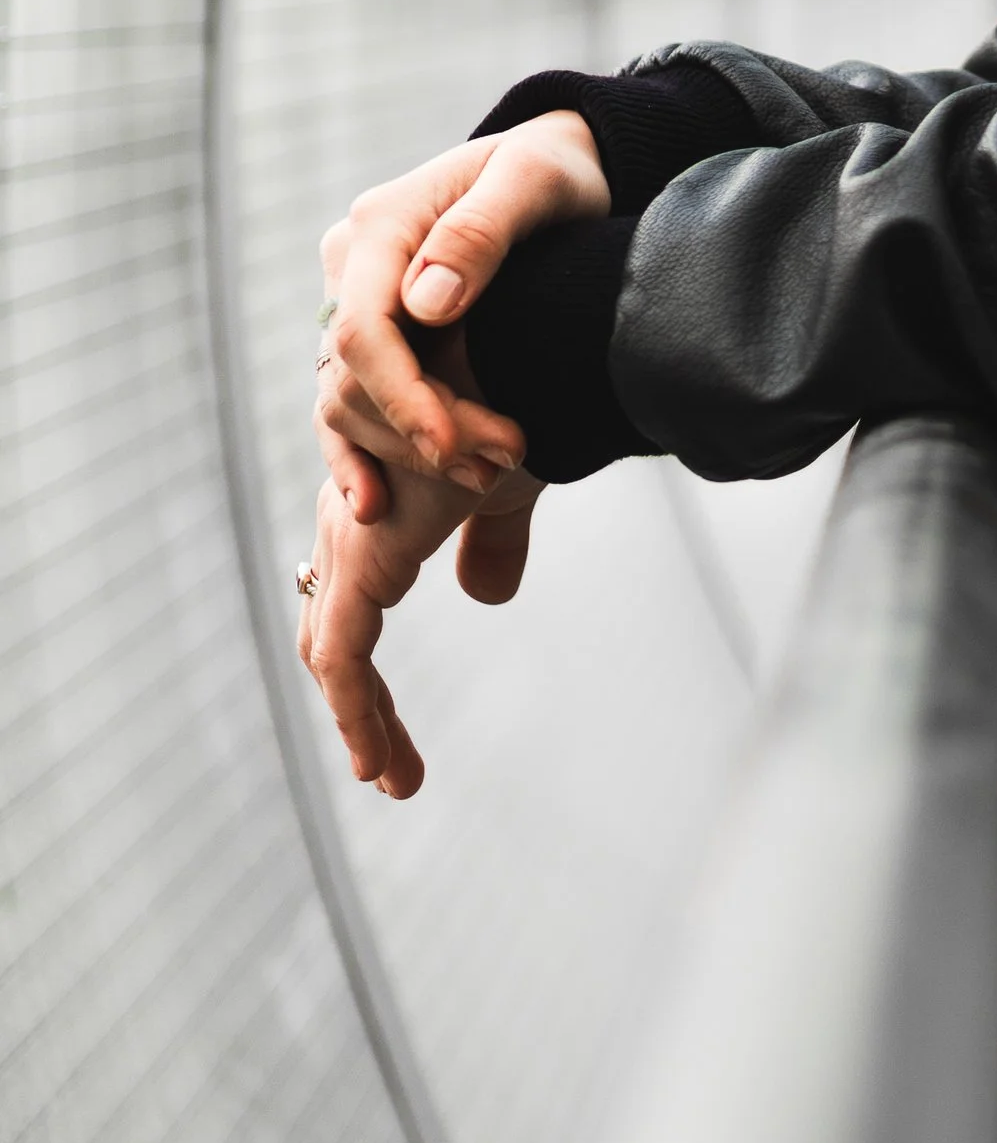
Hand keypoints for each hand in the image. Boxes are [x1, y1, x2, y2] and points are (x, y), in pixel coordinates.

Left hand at [296, 434, 544, 797]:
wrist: (515, 363)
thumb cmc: (517, 405)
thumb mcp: (509, 491)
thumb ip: (493, 544)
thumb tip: (485, 595)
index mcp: (380, 513)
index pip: (355, 611)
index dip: (371, 680)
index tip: (398, 738)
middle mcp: (351, 529)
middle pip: (334, 639)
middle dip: (361, 709)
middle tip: (390, 768)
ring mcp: (352, 546)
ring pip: (334, 657)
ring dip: (363, 725)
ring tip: (392, 779)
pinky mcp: (365, 562)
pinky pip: (344, 658)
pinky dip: (356, 716)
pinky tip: (377, 764)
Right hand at [314, 112, 609, 518]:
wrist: (561, 170)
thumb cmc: (558, 169)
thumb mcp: (538, 180)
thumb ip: (483, 230)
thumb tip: (426, 302)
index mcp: (382, 225)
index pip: (363, 329)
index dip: (402, 398)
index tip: (452, 447)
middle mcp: (355, 265)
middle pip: (355, 375)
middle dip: (421, 433)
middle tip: (501, 464)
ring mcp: (360, 301)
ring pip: (350, 399)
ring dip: (409, 451)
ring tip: (490, 479)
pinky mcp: (380, 334)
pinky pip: (350, 404)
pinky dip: (361, 456)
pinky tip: (377, 505)